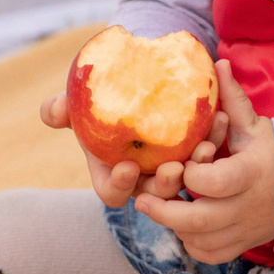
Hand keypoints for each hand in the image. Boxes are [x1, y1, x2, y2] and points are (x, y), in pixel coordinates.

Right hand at [38, 86, 198, 209]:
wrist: (136, 79)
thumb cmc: (102, 96)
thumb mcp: (79, 101)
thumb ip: (62, 108)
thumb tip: (53, 111)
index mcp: (112, 172)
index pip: (112, 193)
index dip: (119, 186)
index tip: (127, 166)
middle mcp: (143, 176)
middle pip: (155, 194)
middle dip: (166, 185)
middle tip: (176, 169)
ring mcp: (170, 166)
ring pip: (186, 179)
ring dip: (197, 166)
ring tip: (206, 148)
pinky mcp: (194, 151)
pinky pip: (207, 153)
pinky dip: (214, 138)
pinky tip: (220, 118)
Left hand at [136, 60, 273, 262]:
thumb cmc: (272, 151)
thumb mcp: (253, 124)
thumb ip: (232, 98)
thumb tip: (217, 62)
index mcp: (250, 173)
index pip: (217, 182)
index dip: (193, 176)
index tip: (181, 166)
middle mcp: (247, 206)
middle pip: (202, 220)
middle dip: (166, 212)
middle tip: (141, 200)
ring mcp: (244, 230)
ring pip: (200, 240)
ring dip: (175, 226)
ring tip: (159, 208)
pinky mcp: (241, 245)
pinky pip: (209, 254)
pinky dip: (190, 243)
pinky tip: (181, 226)